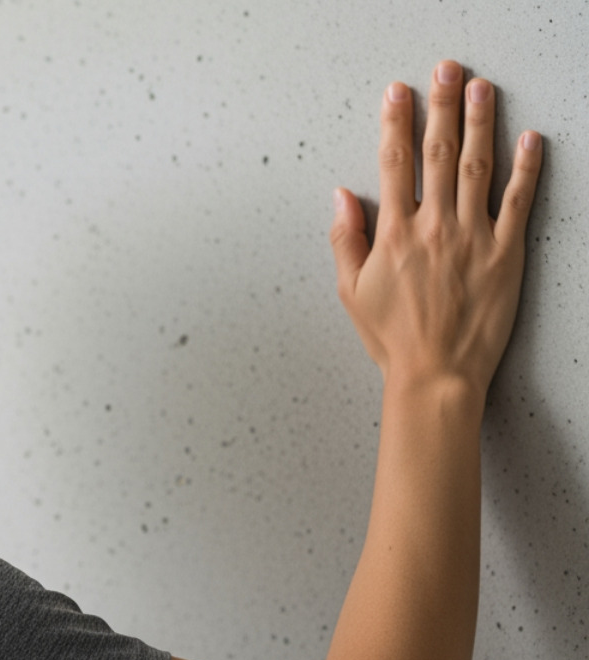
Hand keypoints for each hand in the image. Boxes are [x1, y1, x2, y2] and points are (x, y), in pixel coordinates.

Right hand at [329, 60, 542, 393]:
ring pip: (478, 167)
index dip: (394, 124)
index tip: (397, 94)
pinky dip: (526, 169)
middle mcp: (433, 228)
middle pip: (439, 154)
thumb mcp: (351, 291)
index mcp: (394, 235)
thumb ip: (346, 239)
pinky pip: (518, 203)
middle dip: (440, 107)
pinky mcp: (505, 254)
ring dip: (480, 123)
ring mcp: (472, 238)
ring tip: (481, 90)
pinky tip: (530, 141)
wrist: (435, 374)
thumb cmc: (393, 339)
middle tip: (445, 71)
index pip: (394, 165)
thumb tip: (343, 197)